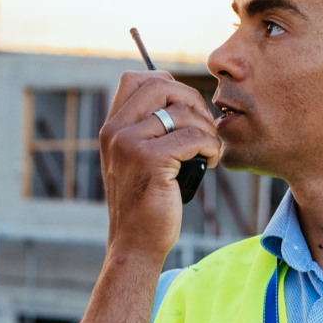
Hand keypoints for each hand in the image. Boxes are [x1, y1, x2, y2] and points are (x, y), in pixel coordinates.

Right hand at [99, 71, 223, 266]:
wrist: (135, 243)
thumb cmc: (144, 203)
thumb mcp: (134, 160)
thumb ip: (145, 129)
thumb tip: (181, 99)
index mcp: (111, 127)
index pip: (137, 78)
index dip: (169, 85)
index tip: (185, 110)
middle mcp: (116, 131)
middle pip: (162, 85)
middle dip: (192, 101)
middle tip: (204, 128)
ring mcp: (130, 144)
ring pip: (183, 112)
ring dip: (206, 129)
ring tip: (208, 150)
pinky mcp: (151, 160)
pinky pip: (194, 136)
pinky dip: (210, 147)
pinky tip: (211, 162)